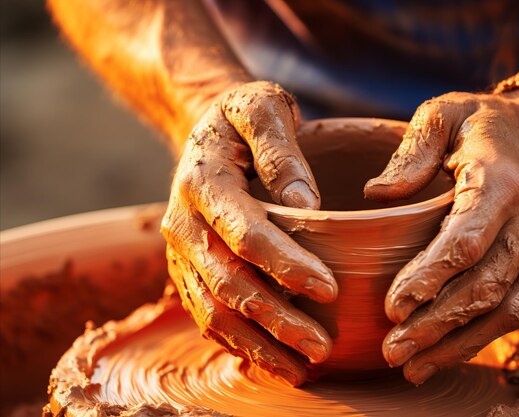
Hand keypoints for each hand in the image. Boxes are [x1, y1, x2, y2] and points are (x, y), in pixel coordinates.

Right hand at [161, 81, 336, 386]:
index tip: (329, 289)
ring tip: (303, 370)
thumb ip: (281, 150)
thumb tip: (307, 205)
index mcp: (203, 182)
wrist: (207, 132)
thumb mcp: (263, 107)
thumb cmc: (243, 116)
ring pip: (214, 310)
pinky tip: (274, 359)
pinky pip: (207, 315)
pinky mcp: (188, 270)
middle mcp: (184, 223)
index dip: (285, 264)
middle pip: (228, 283)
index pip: (244, 233)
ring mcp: (182, 252)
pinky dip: (239, 343)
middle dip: (276, 319)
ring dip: (258, 344)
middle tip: (322, 347)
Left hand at [365, 90, 518, 384]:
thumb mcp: (442, 113)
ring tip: (412, 366)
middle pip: (482, 285)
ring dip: (457, 341)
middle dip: (435, 324)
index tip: (391, 306)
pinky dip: (481, 336)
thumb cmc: (484, 121)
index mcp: (498, 181)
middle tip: (391, 350)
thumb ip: (411, 152)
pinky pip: (515, 307)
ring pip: (501, 307)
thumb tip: (374, 195)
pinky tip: (445, 353)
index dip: (429, 278)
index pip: (465, 241)